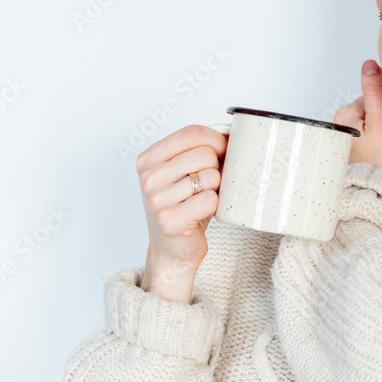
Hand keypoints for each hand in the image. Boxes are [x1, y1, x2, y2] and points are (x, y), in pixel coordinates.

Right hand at [136, 124, 227, 269]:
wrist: (172, 248)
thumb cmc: (183, 206)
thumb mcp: (183, 172)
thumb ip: (198, 150)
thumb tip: (232, 133)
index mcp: (149, 158)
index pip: (191, 133)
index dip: (216, 139)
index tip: (223, 149)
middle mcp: (148, 177)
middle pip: (204, 154)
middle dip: (217, 167)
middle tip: (208, 183)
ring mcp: (157, 199)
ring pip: (211, 177)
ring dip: (216, 189)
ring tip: (202, 199)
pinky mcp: (170, 220)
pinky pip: (210, 200)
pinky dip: (215, 206)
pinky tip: (202, 213)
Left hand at [333, 60, 381, 171]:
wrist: (368, 188)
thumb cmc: (376, 160)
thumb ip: (375, 92)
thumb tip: (370, 64)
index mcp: (346, 111)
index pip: (373, 95)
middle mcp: (338, 119)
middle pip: (368, 107)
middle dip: (380, 119)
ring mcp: (339, 132)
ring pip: (366, 120)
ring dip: (376, 129)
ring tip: (379, 146)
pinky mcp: (343, 143)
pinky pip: (361, 132)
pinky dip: (370, 138)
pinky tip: (373, 151)